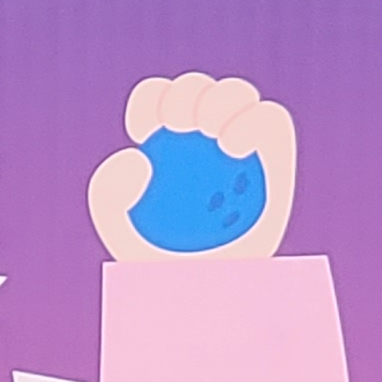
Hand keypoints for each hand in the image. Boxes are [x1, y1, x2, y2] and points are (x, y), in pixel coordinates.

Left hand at [87, 74, 297, 261]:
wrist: (211, 292)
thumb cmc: (166, 264)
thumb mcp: (117, 229)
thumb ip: (106, 191)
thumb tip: (135, 156)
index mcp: (166, 143)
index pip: (157, 98)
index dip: (150, 100)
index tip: (145, 131)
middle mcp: (205, 136)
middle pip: (196, 88)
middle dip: (185, 95)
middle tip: (179, 124)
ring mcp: (243, 142)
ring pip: (237, 94)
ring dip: (222, 99)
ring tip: (212, 131)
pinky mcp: (275, 155)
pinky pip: (271, 120)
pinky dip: (252, 121)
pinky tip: (232, 146)